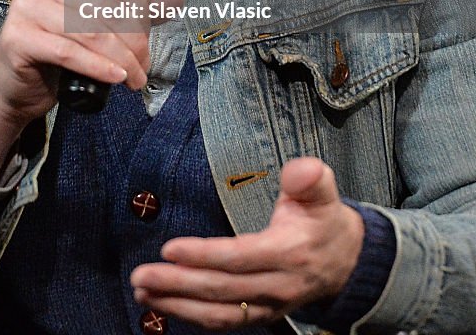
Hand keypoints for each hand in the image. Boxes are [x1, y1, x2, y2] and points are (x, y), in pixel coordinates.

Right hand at [0, 0, 172, 180]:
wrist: (18, 85)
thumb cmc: (58, 47)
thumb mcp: (97, 21)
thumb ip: (132, 7)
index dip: (139, 9)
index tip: (149, 36)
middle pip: (103, 6)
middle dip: (132, 39)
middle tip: (143, 64)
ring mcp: (24, 4)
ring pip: (88, 30)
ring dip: (119, 58)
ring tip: (134, 77)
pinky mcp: (17, 36)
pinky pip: (68, 51)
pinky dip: (97, 67)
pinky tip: (114, 77)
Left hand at [130, 157, 363, 328]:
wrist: (347, 262)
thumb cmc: (324, 219)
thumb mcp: (324, 191)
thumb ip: (310, 178)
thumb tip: (299, 169)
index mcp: (289, 253)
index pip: (239, 258)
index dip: (203, 256)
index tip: (169, 248)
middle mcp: (277, 286)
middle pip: (221, 290)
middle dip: (178, 283)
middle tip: (141, 274)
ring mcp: (267, 306)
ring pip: (218, 313)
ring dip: (176, 304)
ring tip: (141, 290)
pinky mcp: (258, 315)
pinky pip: (221, 321)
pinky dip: (189, 315)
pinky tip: (162, 303)